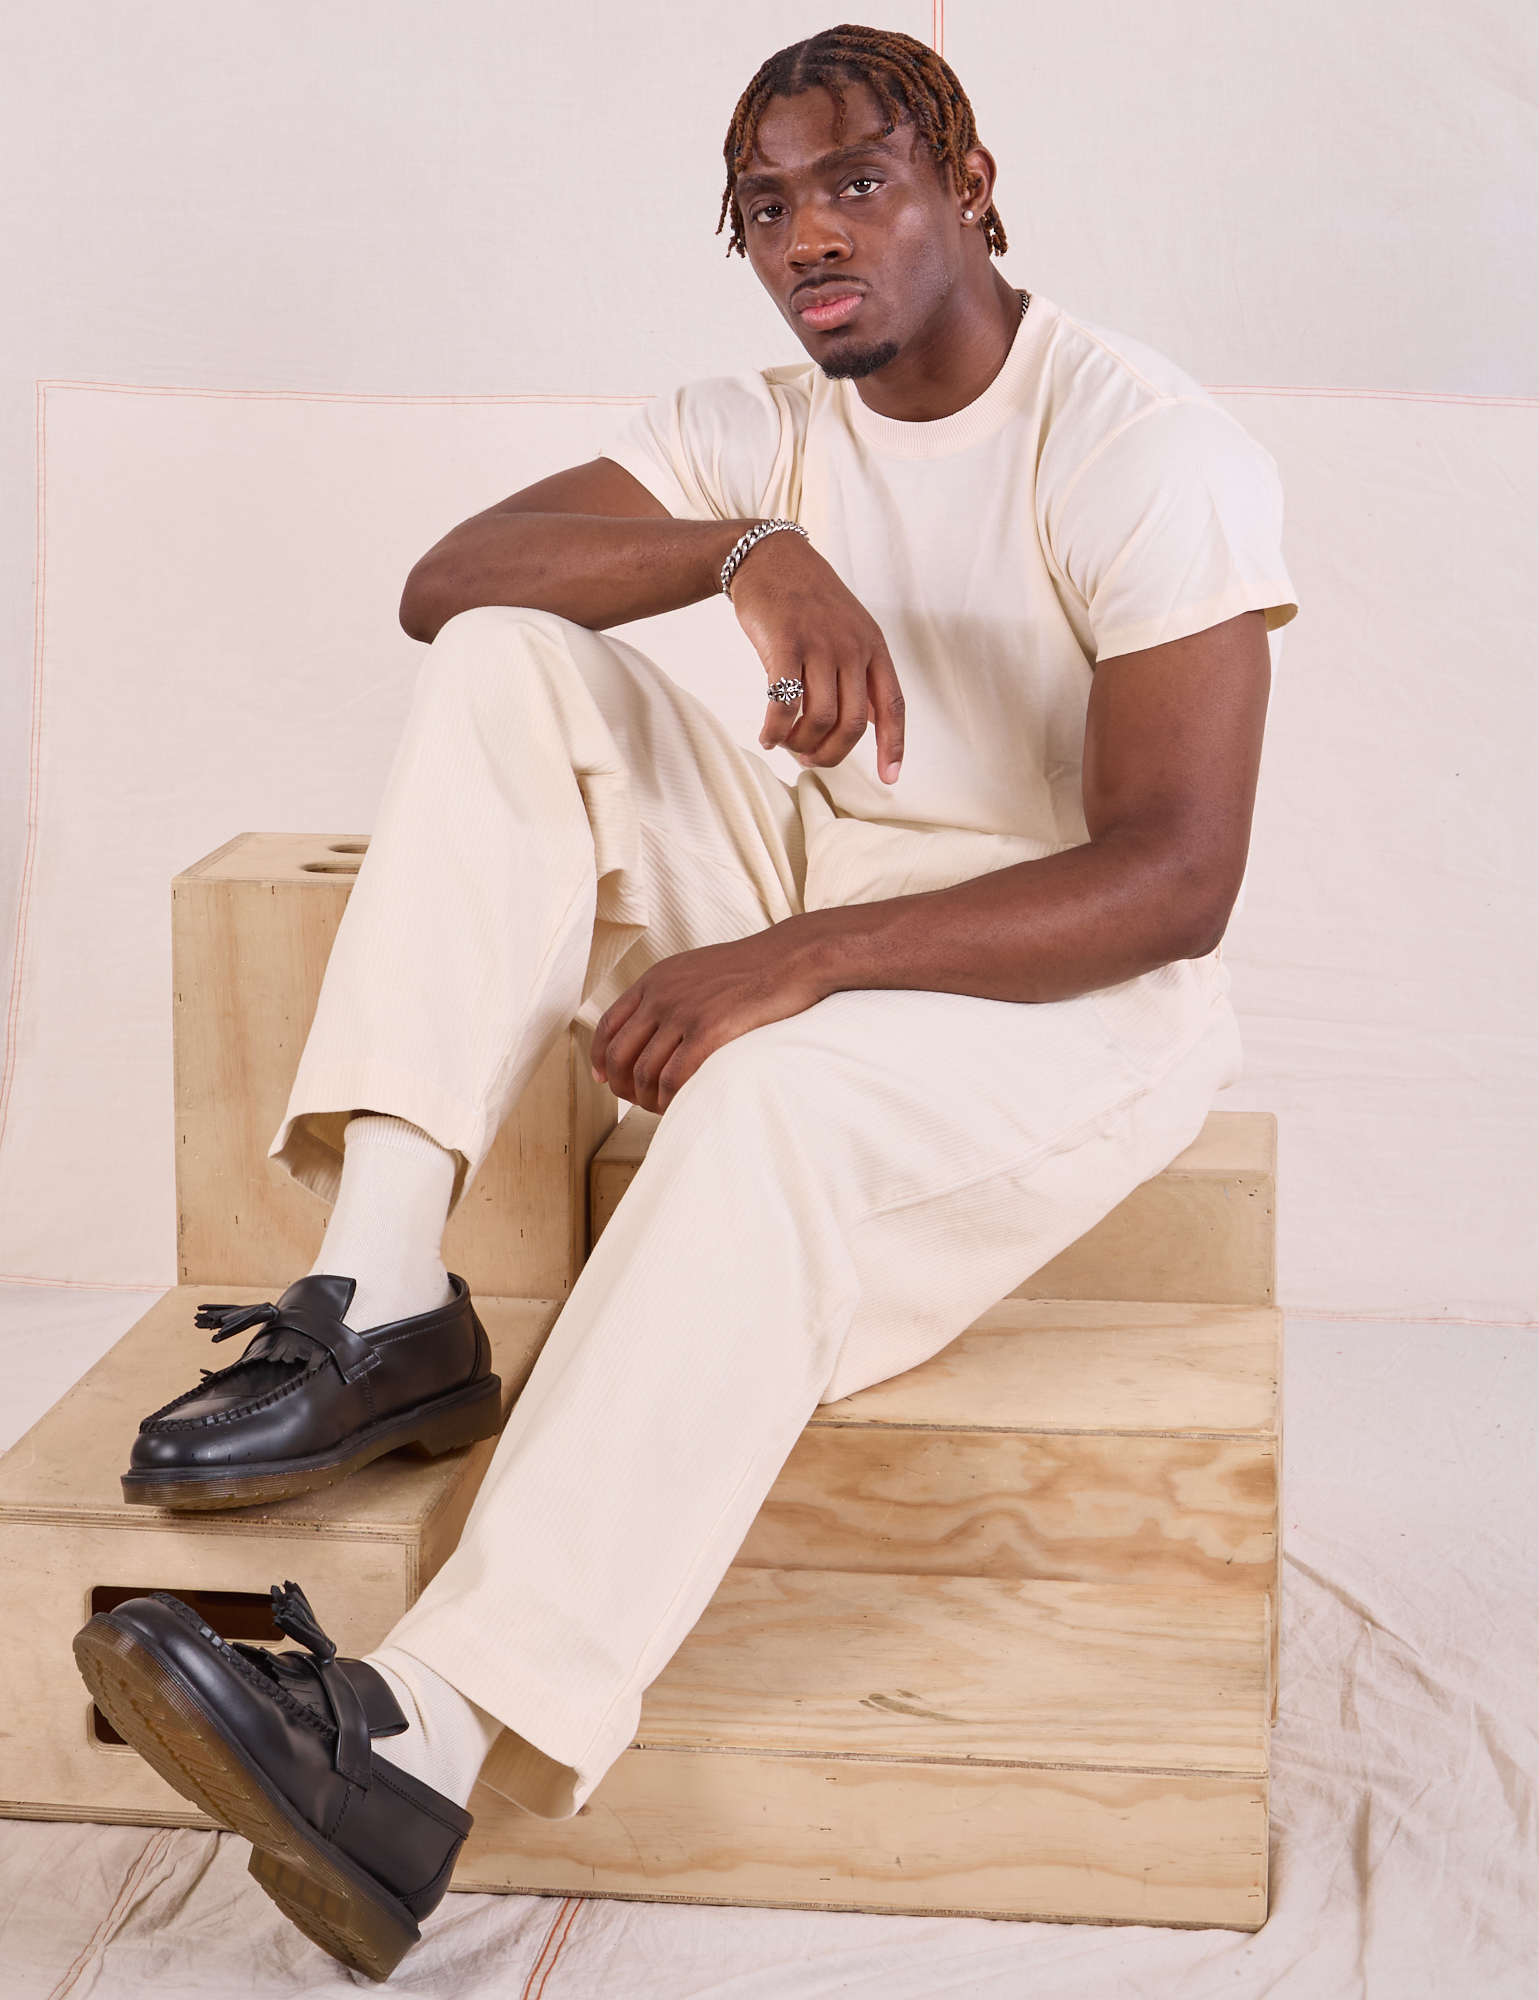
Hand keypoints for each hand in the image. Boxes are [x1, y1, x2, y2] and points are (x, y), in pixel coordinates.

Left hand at [590, 927, 824, 1112]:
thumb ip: (671, 993)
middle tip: (637, 1101)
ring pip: (644, 1073)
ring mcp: (684, 1013)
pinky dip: (670, 1101)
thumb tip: (655, 1027)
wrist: (791, 958)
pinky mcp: (709, 1031)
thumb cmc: (753, 969)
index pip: (608, 1026)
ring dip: (648, 1100)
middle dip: (623, 1087)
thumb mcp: (697, 970)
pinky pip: (674, 1079)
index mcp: (655, 980)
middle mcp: (662, 995)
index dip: (601, 1058)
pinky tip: (679, 1106)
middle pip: (621, 1055)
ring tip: (662, 1108)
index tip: (605, 1078)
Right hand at [729, 533, 904, 782]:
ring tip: (787, 745)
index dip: (893, 746)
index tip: (889, 778)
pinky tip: (767, 736)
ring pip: (820, 719)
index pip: (892, 705)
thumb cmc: (807, 599)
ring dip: (801, 744)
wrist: (769, 556)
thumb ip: (861, 670)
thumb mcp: (849, 627)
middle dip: (833, 754)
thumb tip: (870, 721)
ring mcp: (819, 644)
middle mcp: (852, 646)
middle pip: (853, 723)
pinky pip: (785, 704)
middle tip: (811, 760)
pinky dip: (776, 730)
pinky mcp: (785, 644)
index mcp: (873, 645)